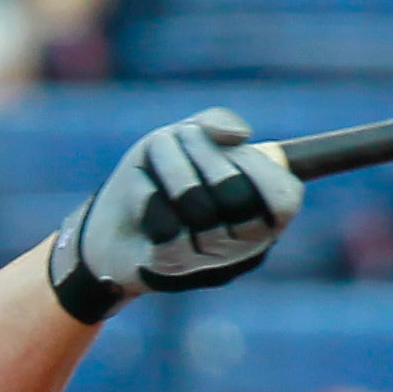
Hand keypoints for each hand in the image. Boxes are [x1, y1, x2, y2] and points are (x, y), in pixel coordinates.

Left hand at [48, 107, 302, 324]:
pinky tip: (140, 198)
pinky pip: (163, 220)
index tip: (234, 150)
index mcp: (265, 217)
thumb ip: (218, 123)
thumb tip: (242, 135)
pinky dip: (144, 192)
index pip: (284, 198)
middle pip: (234, 192)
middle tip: (182, 145)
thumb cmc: (157, 177)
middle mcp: (244, 247)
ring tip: (157, 172)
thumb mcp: (187, 137)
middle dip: (201, 154)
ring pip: (194, 200)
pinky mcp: (171, 268)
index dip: (255, 167)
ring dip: (167, 167)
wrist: (108, 223)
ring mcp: (209, 262)